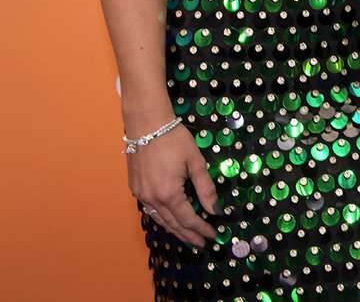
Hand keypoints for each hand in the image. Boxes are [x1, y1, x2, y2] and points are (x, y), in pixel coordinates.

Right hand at [128, 124, 219, 246]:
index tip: (213, 235)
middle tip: (201, 243)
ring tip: (188, 237)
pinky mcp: (135, 189)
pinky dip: (162, 218)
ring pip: (159, 219)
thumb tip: (215, 210)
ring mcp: (140, 195)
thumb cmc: (174, 139)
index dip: (201, 229)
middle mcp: (152, 199)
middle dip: (188, 235)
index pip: (188, 219)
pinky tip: (170, 219)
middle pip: (172, 223)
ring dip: (174, 229)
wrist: (146, 124)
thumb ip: (205, 188)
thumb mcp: (195, 162)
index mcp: (168, 193)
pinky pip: (150, 210)